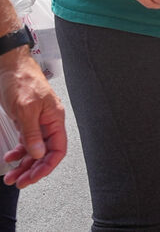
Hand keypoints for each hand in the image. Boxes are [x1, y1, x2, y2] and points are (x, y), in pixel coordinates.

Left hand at [0, 50, 66, 186]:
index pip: (58, 149)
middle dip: (32, 169)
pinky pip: (26, 144)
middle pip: (45, 153)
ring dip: (23, 165)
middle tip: (19, 181)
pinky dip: (18, 153)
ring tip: (11, 175)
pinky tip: (10, 158)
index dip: (47, 166)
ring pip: (34, 151)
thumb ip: (32, 133)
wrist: (11, 68)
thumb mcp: (26, 109)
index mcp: (55, 118)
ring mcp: (37, 123)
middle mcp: (48, 123)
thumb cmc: (23, 82)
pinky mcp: (27, 122)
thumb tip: (38, 153)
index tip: (34, 177)